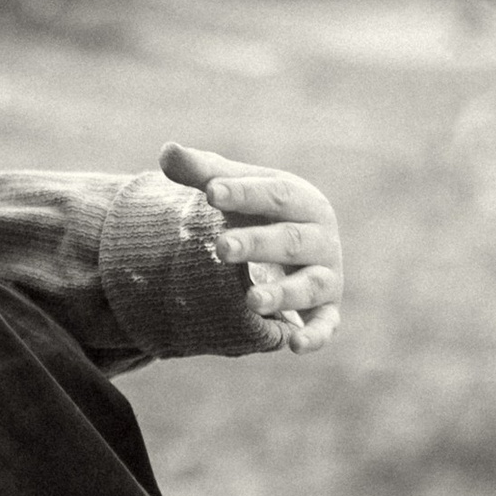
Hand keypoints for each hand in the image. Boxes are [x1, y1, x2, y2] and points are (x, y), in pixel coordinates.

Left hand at [160, 141, 342, 351]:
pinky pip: (326, 325)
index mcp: (301, 200)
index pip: (274, 194)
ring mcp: (327, 275)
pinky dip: (314, 336)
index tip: (210, 192)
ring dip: (283, 294)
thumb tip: (168, 150)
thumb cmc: (256, 213)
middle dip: (256, 244)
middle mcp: (320, 237)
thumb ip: (202, 173)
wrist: (285, 249)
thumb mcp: (232, 190)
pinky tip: (293, 345)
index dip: (243, 193)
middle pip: (290, 240)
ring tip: (250, 300)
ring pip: (310, 285)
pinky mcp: (327, 310)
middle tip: (220, 247)